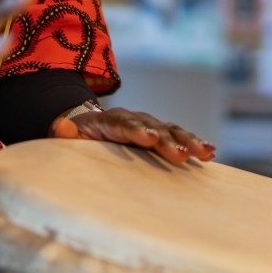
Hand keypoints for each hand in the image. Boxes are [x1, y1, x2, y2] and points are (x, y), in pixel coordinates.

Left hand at [51, 106, 215, 164]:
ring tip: (205, 153)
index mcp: (111, 120)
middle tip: (182, 153)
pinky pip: (181, 136)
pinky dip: (195, 143)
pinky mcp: (162, 134)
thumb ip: (65, 133)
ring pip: (172, 130)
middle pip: (154, 127)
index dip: (137, 131)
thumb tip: (61, 127)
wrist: (92, 126)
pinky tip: (210, 153)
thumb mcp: (69, 136)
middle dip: (168, 140)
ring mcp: (151, 125)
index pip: (125, 124)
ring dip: (189, 140)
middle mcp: (135, 119)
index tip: (149, 139)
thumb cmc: (80, 138)